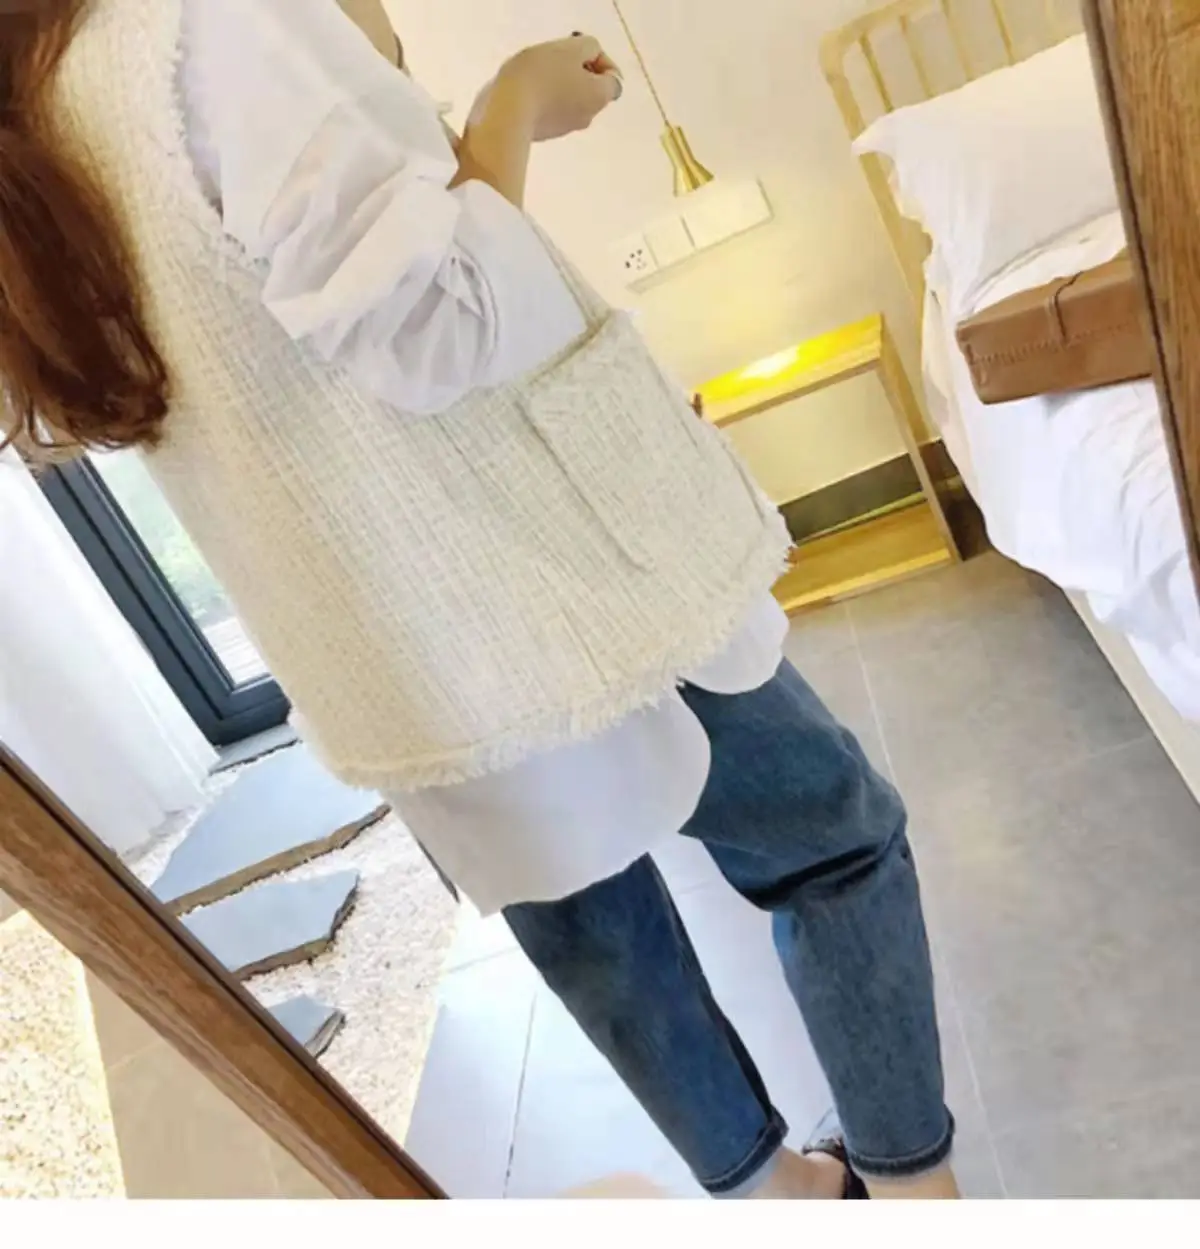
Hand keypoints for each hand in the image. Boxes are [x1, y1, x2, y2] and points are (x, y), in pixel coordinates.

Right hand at [486, 35, 621, 141]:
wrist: (508, 112)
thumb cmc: (542, 75)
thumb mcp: (570, 48)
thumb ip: (588, 47)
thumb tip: (590, 56)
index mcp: (599, 97)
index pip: (614, 79)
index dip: (602, 60)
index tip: (580, 51)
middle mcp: (588, 117)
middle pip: (591, 90)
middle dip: (579, 71)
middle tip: (558, 57)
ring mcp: (565, 129)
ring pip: (570, 100)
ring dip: (561, 85)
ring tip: (539, 72)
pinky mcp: (545, 135)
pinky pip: (552, 111)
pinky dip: (546, 98)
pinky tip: (528, 89)